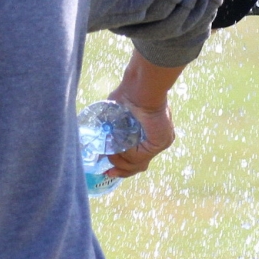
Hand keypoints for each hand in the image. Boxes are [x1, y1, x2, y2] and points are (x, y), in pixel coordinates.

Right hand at [103, 54, 183, 178]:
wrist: (140, 86)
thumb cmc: (128, 93)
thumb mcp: (116, 112)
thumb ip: (110, 124)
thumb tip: (98, 132)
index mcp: (148, 134)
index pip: (137, 158)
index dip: (121, 165)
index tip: (107, 169)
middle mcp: (157, 141)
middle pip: (139, 166)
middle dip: (121, 171)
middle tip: (107, 172)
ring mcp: (160, 143)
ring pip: (138, 164)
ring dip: (120, 161)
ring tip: (109, 153)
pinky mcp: (159, 142)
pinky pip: (139, 157)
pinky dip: (126, 154)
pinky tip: (118, 146)